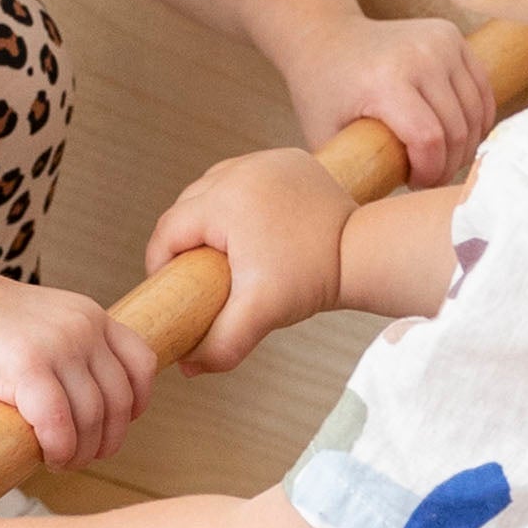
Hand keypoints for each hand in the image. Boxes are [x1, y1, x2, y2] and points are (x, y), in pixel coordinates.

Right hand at [0, 271, 155, 471]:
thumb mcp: (43, 332)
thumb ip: (71, 361)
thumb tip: (93, 420)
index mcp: (91, 316)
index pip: (141, 364)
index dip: (137, 405)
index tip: (112, 427)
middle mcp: (83, 327)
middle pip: (120, 401)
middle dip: (106, 440)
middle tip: (81, 458)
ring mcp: (58, 344)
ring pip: (93, 417)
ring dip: (81, 451)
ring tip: (60, 460)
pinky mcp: (28, 365)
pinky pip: (59, 423)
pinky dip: (59, 448)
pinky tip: (46, 454)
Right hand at [144, 148, 356, 373]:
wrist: (365, 252)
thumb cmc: (313, 279)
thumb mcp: (260, 313)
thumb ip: (221, 344)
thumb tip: (189, 368)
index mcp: (222, 201)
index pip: (168, 231)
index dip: (161, 263)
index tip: (175, 289)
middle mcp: (237, 170)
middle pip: (187, 207)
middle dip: (186, 241)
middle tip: (200, 276)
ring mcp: (263, 160)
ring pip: (214, 189)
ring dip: (211, 217)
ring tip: (225, 252)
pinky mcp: (286, 159)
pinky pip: (245, 178)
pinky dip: (241, 200)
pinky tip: (252, 227)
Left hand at [282, 11, 497, 184]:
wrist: (326, 38)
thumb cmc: (323, 94)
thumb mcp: (326, 138)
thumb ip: (353, 175)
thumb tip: (375, 227)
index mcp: (384, 80)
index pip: (429, 139)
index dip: (430, 172)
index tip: (414, 184)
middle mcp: (418, 55)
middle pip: (457, 129)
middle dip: (447, 164)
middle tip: (427, 177)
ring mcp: (439, 41)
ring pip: (475, 111)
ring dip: (464, 144)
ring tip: (439, 157)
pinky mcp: (452, 36)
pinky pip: (481, 89)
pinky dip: (475, 118)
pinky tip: (454, 135)